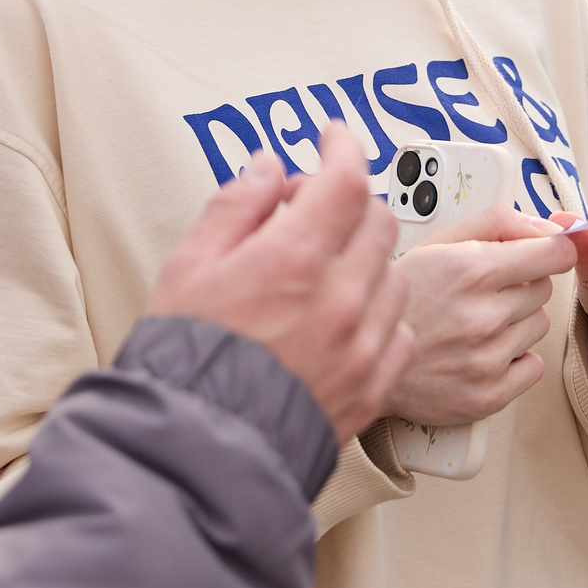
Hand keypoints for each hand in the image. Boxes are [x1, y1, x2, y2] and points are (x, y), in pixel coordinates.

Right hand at [148, 128, 414, 445]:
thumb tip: (267, 169)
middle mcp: (340, 299)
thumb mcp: (188, 266)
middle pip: (377, 220)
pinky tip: (345, 321)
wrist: (196, 449)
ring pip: (394, 273)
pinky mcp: (372, 388)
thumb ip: (235, 207)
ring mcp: (362, 346)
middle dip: (348, 203)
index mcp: (294, 259)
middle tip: (312, 212)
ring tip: (324, 274)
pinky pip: (401, 332)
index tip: (332, 137)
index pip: (345, 179)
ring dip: (366, 259)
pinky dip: (380, 315)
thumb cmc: (186, 359)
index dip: (342, 147)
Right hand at [383, 206, 577, 427]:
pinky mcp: (488, 395)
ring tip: (476, 322)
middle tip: (484, 291)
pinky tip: (482, 351)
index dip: (553, 249)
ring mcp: (486, 359)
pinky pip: (534, 366)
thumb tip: (548, 226)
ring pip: (539, 326)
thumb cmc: (401, 299)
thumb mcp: (436, 243)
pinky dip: (515, 359)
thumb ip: (496, 223)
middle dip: (521, 284)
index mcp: (469, 270)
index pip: (553, 254)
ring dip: (516, 321)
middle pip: (543, 289)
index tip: (548, 252)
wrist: (362, 357)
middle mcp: (481, 316)